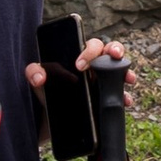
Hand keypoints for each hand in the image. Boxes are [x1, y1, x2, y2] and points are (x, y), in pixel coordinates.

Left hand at [22, 44, 136, 95]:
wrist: (50, 114)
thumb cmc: (46, 89)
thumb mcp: (37, 79)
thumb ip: (33, 72)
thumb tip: (40, 77)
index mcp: (79, 55)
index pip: (89, 45)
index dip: (88, 51)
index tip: (79, 65)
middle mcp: (94, 64)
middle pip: (109, 50)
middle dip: (115, 50)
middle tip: (112, 57)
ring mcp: (103, 80)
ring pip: (120, 69)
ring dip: (126, 71)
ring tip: (127, 77)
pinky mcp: (107, 97)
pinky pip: (121, 94)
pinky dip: (125, 96)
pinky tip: (125, 100)